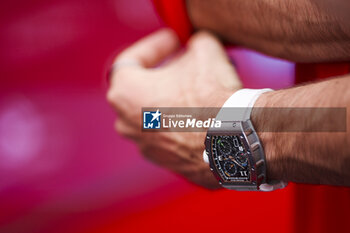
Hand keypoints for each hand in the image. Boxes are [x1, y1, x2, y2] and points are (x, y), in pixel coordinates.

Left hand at [107, 29, 241, 188]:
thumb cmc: (210, 95)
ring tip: (199, 90)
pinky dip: (182, 124)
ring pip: (156, 114)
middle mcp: (126, 122)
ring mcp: (144, 145)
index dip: (156, 46)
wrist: (232, 140)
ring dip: (173, 100)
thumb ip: (194, 42)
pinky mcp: (165, 161)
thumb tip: (197, 45)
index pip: (132, 60)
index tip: (175, 40)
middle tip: (187, 64)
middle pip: (143, 88)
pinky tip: (203, 116)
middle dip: (166, 74)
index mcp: (125, 92)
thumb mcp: (205, 51)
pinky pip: (171, 135)